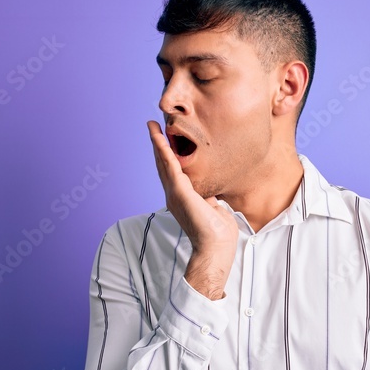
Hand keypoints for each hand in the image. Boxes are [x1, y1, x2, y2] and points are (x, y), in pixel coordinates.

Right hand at [148, 120, 237, 298]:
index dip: (166, 153)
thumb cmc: (217, 230)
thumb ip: (207, 193)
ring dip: (157, 144)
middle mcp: (173, 194)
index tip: (163, 138)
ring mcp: (174, 194)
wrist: (216, 245)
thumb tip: (209, 185)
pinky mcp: (180, 194)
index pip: (171, 170)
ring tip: (152, 127)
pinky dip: (165, 153)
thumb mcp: (212, 205)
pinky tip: (161, 141)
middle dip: (157, 144)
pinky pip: (170, 168)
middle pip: (162, 164)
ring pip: (163, 163)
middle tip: (152, 125)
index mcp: (181, 197)